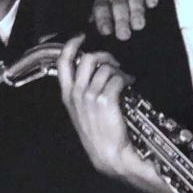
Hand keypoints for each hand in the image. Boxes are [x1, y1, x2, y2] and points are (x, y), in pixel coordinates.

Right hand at [57, 35, 176, 192]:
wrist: (109, 154)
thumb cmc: (97, 134)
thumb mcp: (80, 113)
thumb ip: (80, 92)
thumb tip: (93, 72)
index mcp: (67, 94)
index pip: (63, 62)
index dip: (72, 45)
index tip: (81, 37)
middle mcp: (76, 92)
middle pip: (88, 59)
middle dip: (104, 56)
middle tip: (113, 63)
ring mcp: (90, 96)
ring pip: (106, 69)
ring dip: (118, 70)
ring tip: (125, 79)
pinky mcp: (106, 99)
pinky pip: (118, 79)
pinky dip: (126, 79)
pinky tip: (129, 85)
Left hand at [91, 0, 159, 39]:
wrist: (142, 39)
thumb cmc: (118, 42)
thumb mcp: (108, 41)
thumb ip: (103, 43)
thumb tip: (98, 53)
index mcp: (104, 7)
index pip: (101, 9)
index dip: (104, 19)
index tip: (106, 31)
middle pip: (118, 4)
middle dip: (121, 19)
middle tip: (123, 35)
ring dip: (136, 11)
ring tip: (138, 25)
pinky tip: (152, 4)